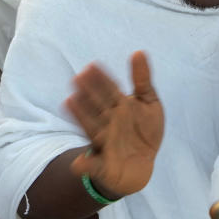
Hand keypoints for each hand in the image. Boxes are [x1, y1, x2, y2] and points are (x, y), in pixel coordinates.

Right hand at [65, 51, 163, 199]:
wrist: (141, 165)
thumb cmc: (143, 131)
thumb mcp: (149, 103)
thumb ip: (142, 80)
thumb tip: (138, 51)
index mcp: (119, 107)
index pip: (109, 90)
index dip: (101, 79)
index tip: (91, 66)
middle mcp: (108, 123)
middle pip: (97, 107)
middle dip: (89, 94)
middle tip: (78, 78)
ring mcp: (104, 143)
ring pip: (91, 128)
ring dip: (81, 117)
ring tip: (69, 102)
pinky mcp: (103, 166)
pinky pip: (93, 166)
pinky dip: (85, 165)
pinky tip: (78, 164)